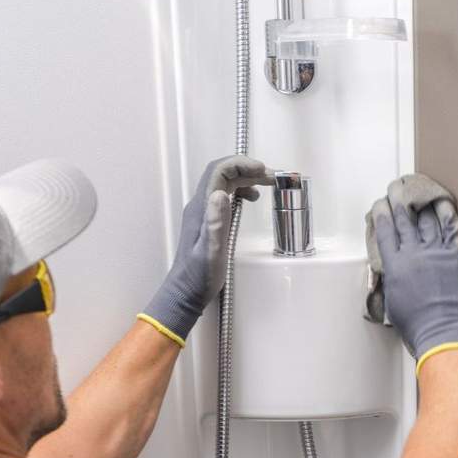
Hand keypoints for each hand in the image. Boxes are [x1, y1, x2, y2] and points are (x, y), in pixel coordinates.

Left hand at [142, 156, 273, 342]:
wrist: (185, 292)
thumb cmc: (199, 276)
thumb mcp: (212, 251)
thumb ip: (216, 222)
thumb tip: (221, 194)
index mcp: (201, 209)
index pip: (218, 172)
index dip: (240, 164)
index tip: (262, 170)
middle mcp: (200, 206)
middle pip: (222, 174)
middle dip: (247, 169)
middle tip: (271, 178)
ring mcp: (203, 212)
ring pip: (224, 184)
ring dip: (245, 179)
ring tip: (266, 185)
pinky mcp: (208, 221)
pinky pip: (224, 196)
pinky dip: (239, 191)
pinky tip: (250, 199)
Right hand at [369, 180, 457, 361]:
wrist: (443, 331)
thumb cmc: (418, 326)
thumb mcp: (393, 304)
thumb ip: (391, 282)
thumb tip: (391, 275)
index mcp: (394, 267)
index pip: (384, 233)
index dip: (381, 216)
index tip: (380, 205)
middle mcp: (413, 254)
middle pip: (403, 221)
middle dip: (398, 202)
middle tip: (395, 189)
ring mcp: (436, 252)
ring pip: (426, 220)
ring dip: (420, 204)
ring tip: (418, 192)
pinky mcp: (456, 254)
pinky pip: (451, 227)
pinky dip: (447, 212)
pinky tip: (443, 202)